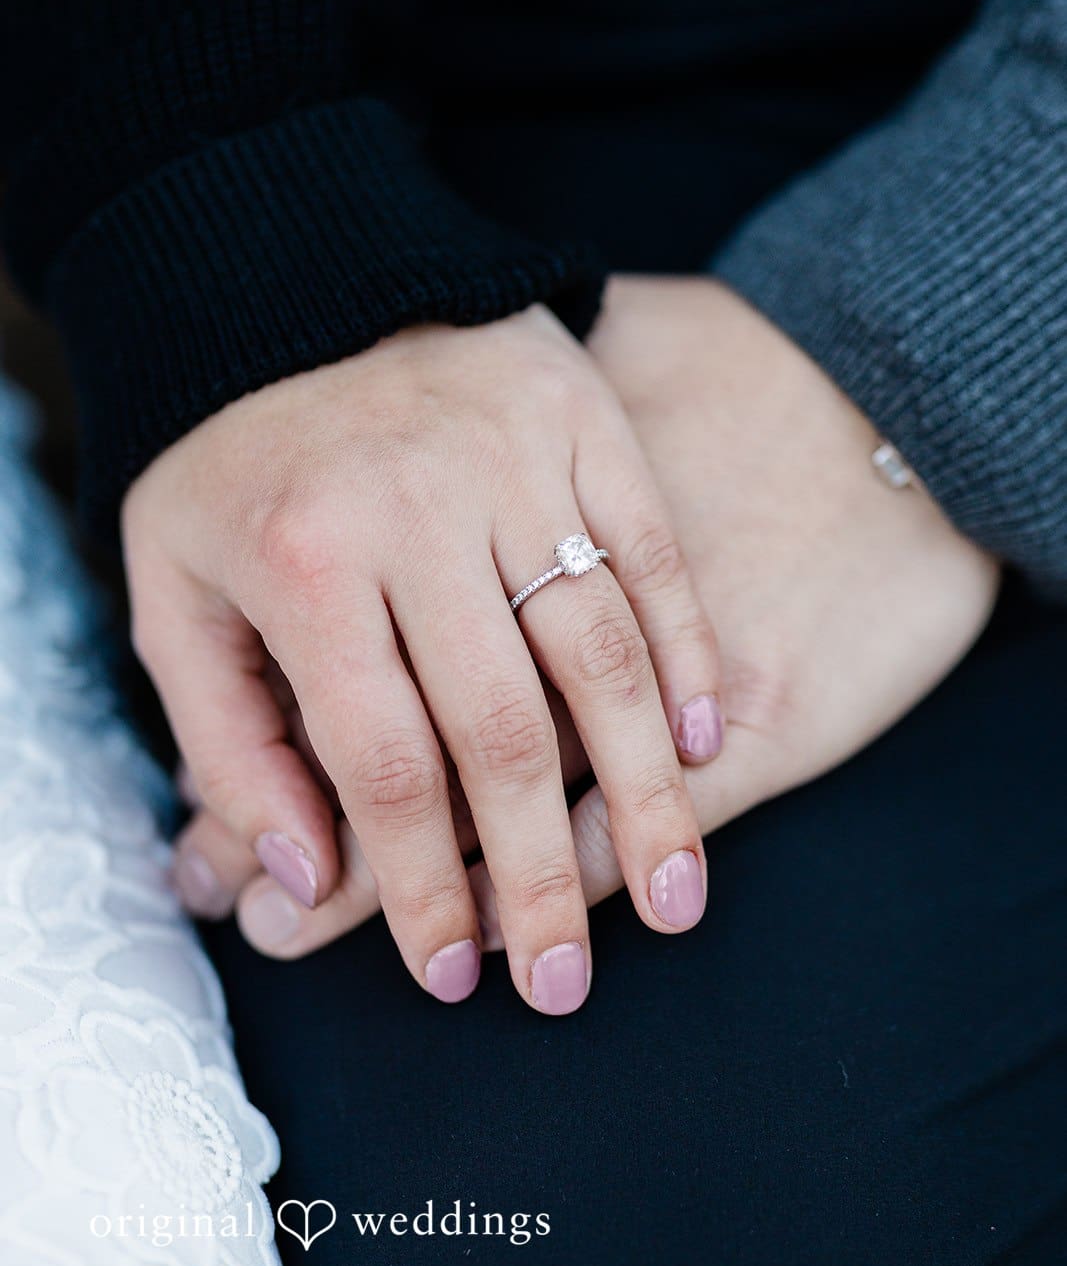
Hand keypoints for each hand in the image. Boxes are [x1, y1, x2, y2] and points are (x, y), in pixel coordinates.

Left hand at [179, 277, 995, 955]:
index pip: (383, 763)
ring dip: (648, 789)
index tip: (457, 972)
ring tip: (684, 898)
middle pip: (502, 730)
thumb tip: (303, 879)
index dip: (421, 888)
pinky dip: (682, 648)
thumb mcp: (176, 594)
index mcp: (305, 561)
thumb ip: (230, 741)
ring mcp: (515, 460)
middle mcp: (419, 512)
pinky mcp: (584, 420)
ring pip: (600, 650)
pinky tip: (700, 740)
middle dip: (541, 876)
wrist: (303, 280)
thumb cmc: (238, 459)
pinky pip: (652, 550)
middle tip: (566, 984)